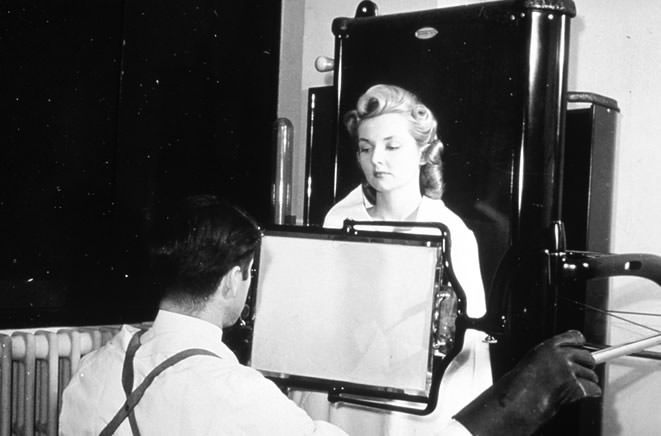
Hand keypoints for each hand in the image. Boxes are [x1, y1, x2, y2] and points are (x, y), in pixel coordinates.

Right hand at [454, 330, 600, 435]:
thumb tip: (567, 357)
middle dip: (587, 365)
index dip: (580, 342)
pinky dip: (591, 392)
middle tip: (583, 371)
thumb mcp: (534, 358)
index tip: (582, 345)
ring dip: (588, 381)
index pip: (574, 337)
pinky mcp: (576, 386)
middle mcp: (562, 356)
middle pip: (587, 356)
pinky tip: (584, 393)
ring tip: (577, 386)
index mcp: (550, 346)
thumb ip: (551, 354)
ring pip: (591, 375)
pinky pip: (594, 388)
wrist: (521, 397)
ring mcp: (570, 371)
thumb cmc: (522, 381)